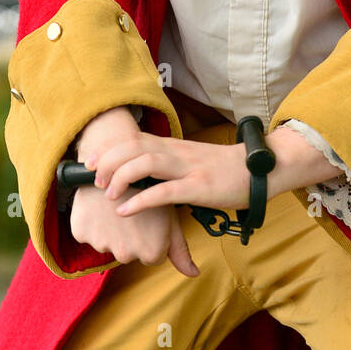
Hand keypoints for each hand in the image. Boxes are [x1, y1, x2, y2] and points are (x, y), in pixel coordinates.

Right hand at [69, 149, 199, 276]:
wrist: (118, 158)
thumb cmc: (150, 189)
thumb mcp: (169, 216)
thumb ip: (180, 250)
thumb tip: (194, 274)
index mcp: (151, 251)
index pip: (149, 257)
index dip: (150, 236)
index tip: (149, 219)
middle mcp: (126, 253)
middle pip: (127, 252)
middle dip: (130, 235)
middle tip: (132, 211)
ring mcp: (102, 244)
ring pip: (106, 243)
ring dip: (110, 229)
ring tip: (116, 206)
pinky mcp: (81, 232)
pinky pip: (86, 234)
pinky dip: (91, 223)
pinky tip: (100, 207)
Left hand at [85, 133, 251, 218]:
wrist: (261, 168)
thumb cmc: (225, 168)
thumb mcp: (192, 159)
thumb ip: (169, 162)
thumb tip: (143, 169)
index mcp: (174, 146)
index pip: (134, 139)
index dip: (108, 149)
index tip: (90, 163)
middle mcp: (177, 152)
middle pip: (133, 147)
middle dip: (108, 161)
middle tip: (95, 180)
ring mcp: (188, 169)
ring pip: (145, 163)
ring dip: (120, 177)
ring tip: (108, 194)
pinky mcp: (200, 188)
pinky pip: (164, 192)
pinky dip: (141, 200)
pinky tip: (126, 210)